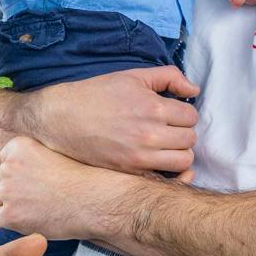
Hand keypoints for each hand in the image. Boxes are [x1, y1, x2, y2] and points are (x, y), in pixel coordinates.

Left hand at [0, 135, 127, 241]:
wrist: (95, 201)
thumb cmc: (82, 178)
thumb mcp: (56, 154)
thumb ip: (32, 157)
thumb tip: (16, 171)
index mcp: (19, 145)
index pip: (6, 159)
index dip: (23, 172)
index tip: (40, 179)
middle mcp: (8, 165)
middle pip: (2, 179)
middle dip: (17, 188)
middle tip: (43, 195)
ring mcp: (7, 191)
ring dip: (14, 204)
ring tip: (41, 206)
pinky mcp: (9, 214)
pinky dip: (12, 220)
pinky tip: (34, 218)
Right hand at [28, 66, 199, 176]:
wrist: (61, 118)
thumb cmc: (96, 95)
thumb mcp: (132, 77)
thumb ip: (169, 77)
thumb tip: (194, 89)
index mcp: (153, 108)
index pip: (191, 116)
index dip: (183, 113)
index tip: (171, 113)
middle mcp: (150, 135)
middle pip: (190, 139)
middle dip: (182, 131)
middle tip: (168, 128)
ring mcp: (140, 157)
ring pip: (184, 161)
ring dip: (179, 152)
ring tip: (165, 144)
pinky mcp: (130, 173)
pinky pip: (165, 179)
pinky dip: (169, 172)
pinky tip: (159, 161)